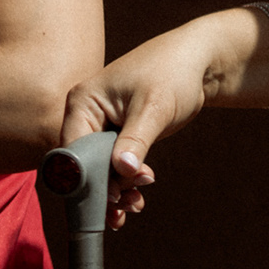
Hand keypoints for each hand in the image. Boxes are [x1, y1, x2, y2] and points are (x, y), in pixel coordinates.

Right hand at [59, 17, 228, 227]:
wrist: (195, 63)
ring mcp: (100, 127)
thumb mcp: (154, 108)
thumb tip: (121, 170)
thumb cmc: (171, 74)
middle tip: (129, 205)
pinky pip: (112, 165)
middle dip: (105, 187)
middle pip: (83, 163)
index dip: (88, 176)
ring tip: (137, 204)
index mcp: (83, 103)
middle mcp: (85, 116)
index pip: (73, 149)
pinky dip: (124, 183)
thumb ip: (136, 140)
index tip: (112, 196)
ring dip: (116, 190)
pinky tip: (137, 199)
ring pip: (98, 169)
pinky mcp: (116, 136)